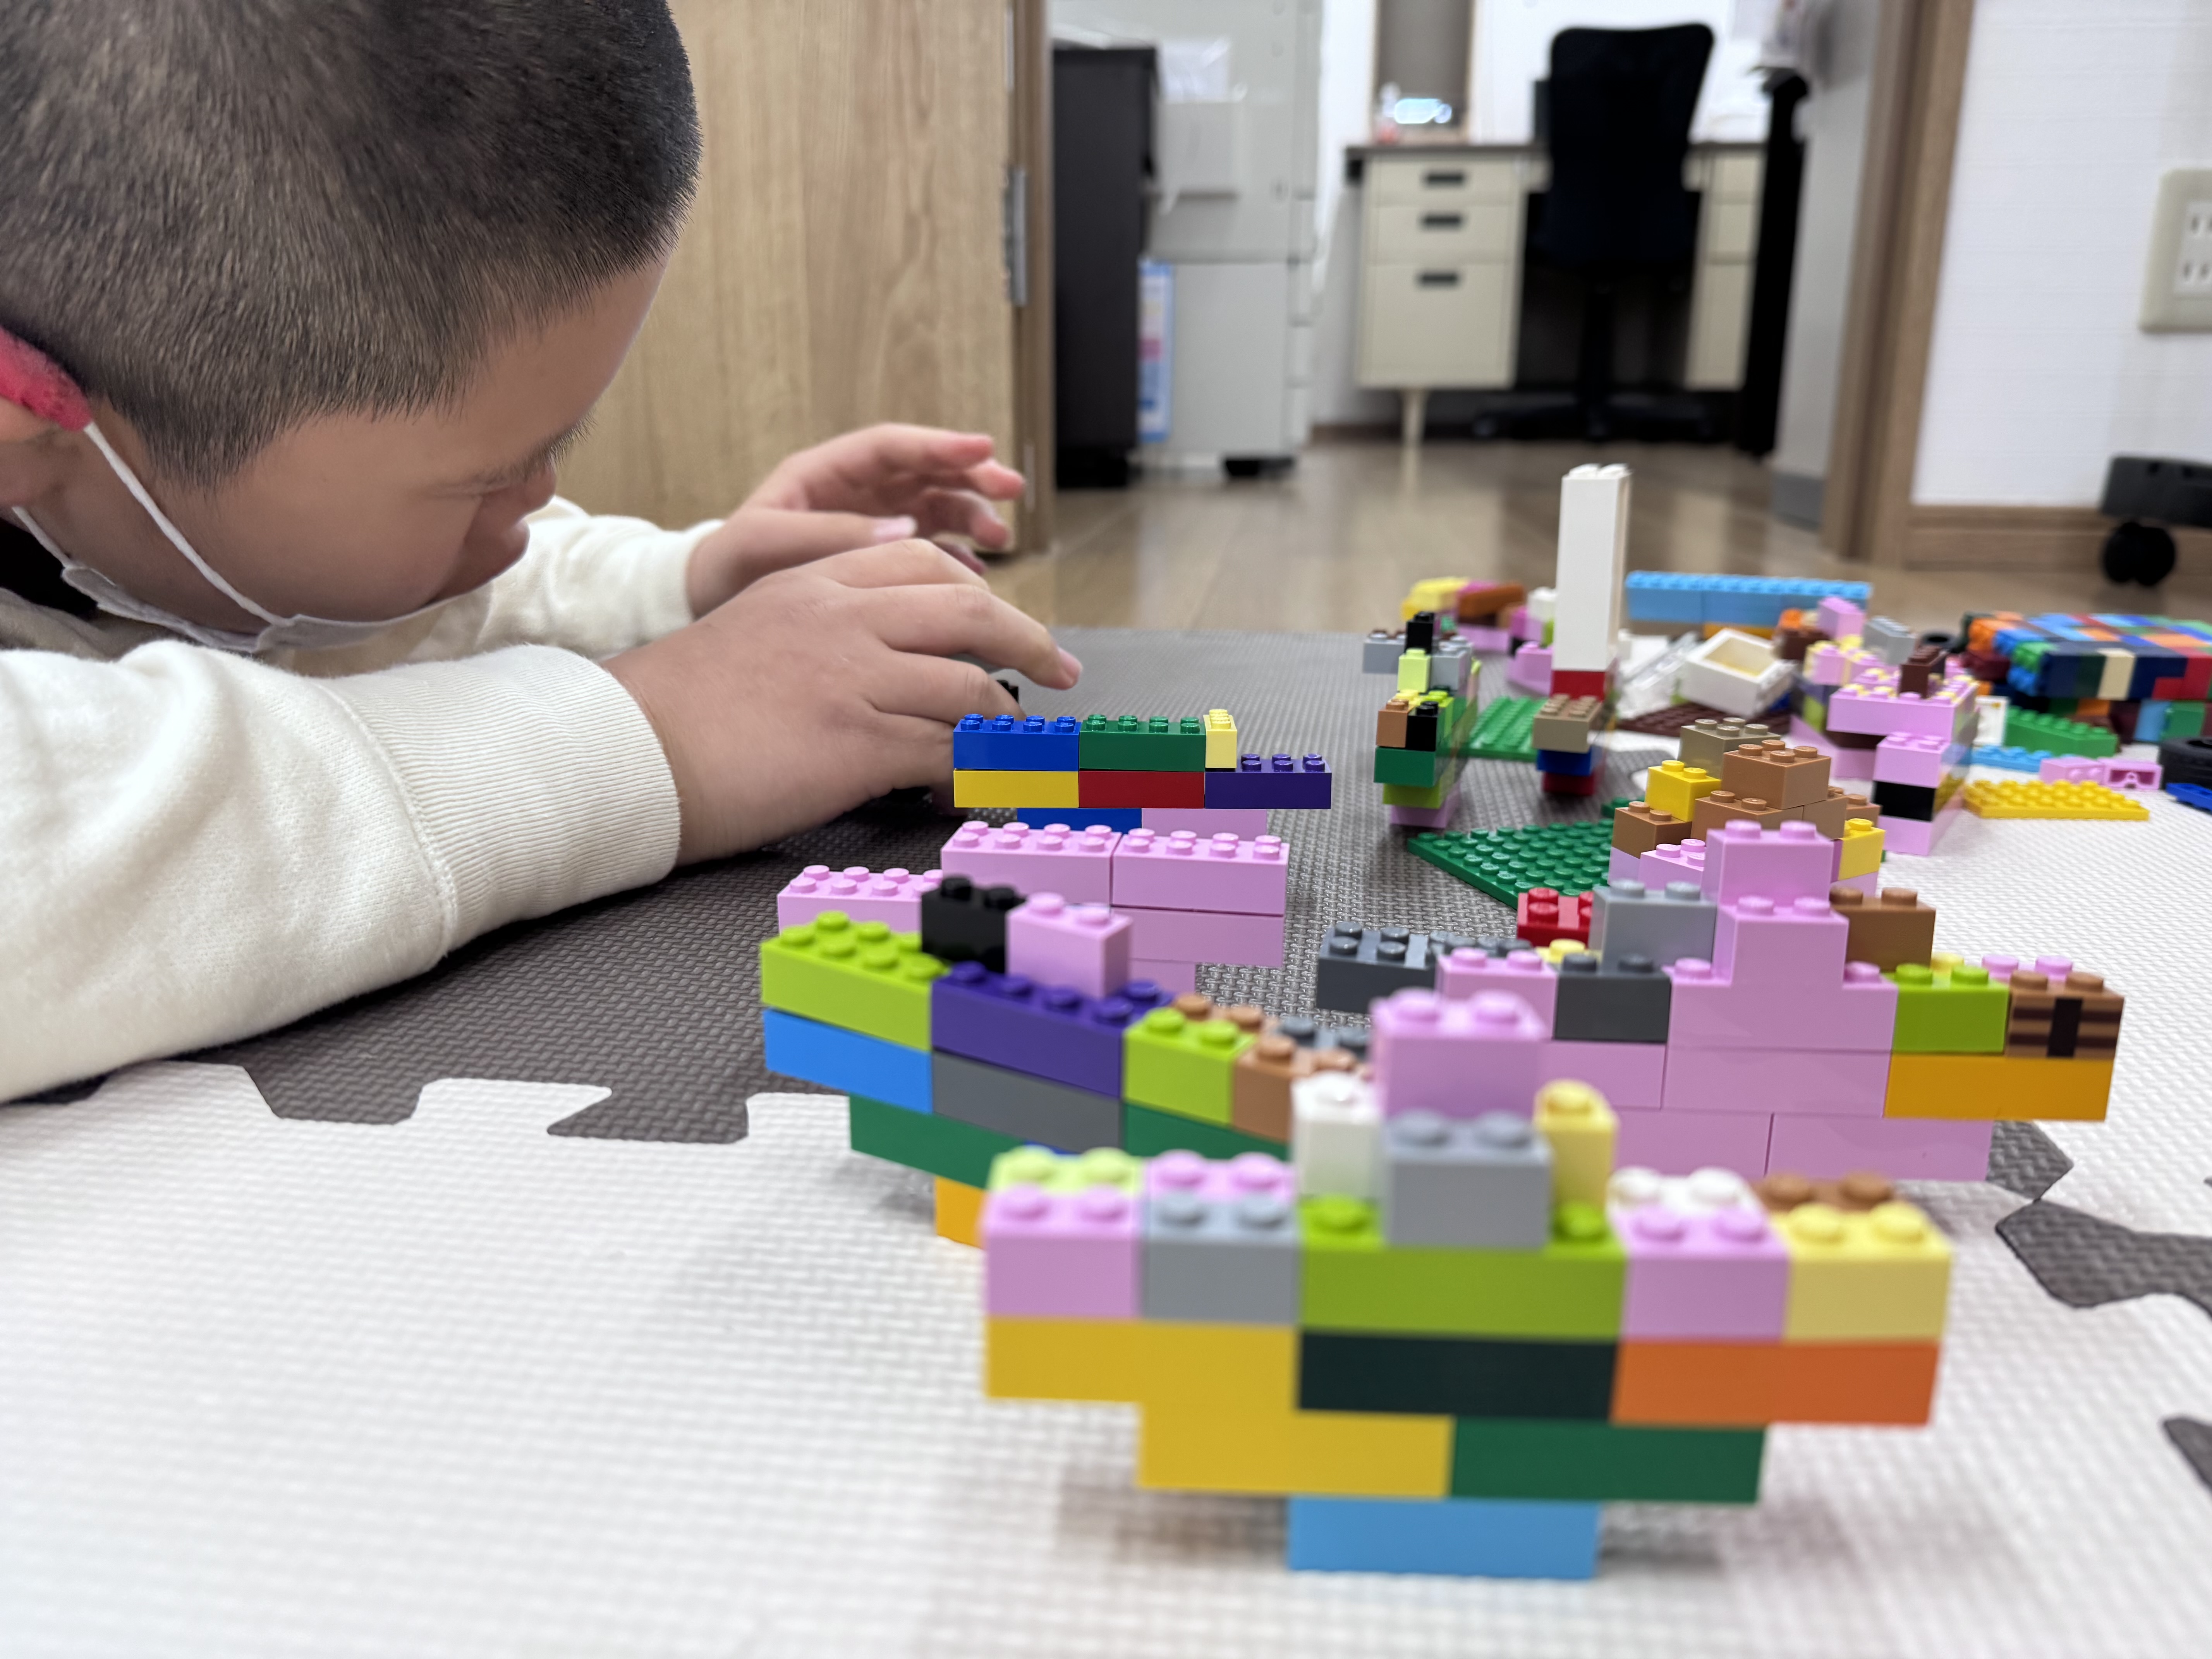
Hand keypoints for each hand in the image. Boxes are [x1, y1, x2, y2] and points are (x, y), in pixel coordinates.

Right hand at [609, 541, 1080, 861]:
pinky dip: (978, 773)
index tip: (1009, 624)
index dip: (982, 593)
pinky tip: (980, 789)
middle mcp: (841, 618)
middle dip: (1029, 641)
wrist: (630, 749)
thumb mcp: (757, 632)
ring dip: (1008, 724)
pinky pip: (947, 753)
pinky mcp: (856, 742)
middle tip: (1060, 672)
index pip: (923, 564)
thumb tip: (891, 658)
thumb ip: (826, 627)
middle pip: (968, 609)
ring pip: (969, 687)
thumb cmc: (683, 707)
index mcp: (814, 583)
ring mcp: (852, 677)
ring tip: (1020, 750)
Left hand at [685, 424, 1023, 613]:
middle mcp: (856, 494)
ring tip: (998, 538)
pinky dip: (955, 561)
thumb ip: (831, 534)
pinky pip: (929, 553)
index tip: (982, 448)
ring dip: (971, 517)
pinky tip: (974, 575)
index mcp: (826, 475)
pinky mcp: (880, 562)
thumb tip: (903, 530)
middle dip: (971, 476)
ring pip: (936, 508)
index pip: (892, 447)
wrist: (710, 602)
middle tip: (1011, 489)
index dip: (939, 444)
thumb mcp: (767, 544)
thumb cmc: (732, 566)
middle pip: (926, 472)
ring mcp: (872, 525)